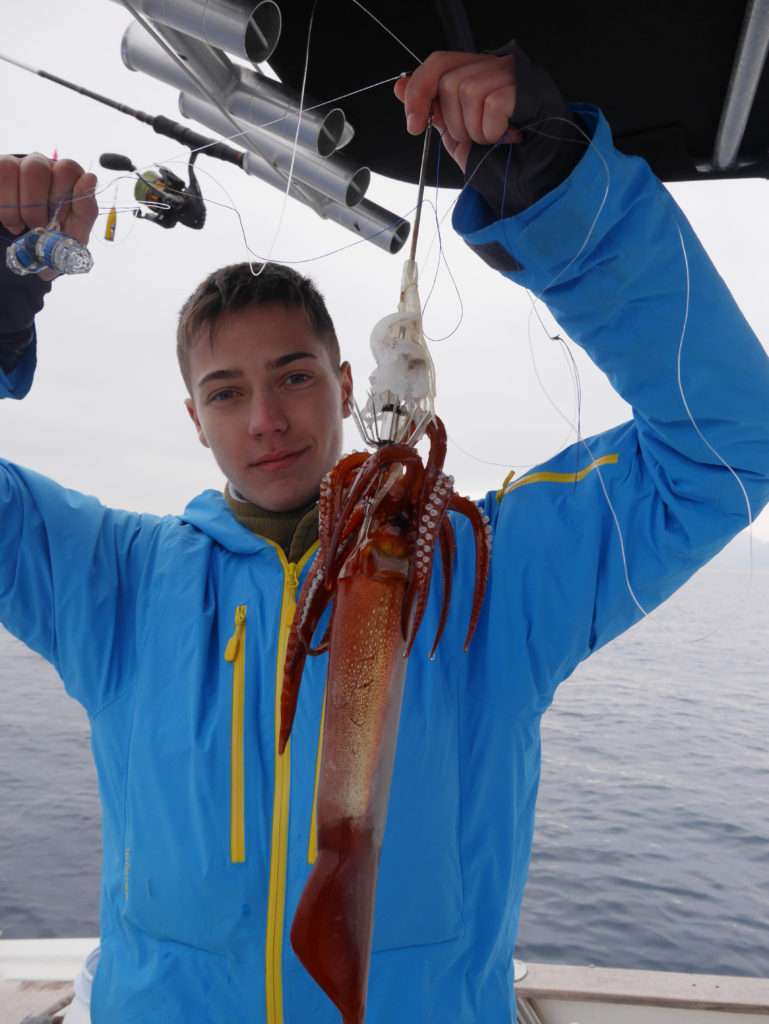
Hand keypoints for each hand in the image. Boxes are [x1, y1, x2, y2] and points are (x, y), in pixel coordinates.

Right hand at [0, 154, 97, 278]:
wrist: (31, 256)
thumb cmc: (57, 241)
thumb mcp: (76, 233)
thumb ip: (86, 209)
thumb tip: (90, 177)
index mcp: (68, 178)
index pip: (66, 168)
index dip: (60, 196)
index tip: (59, 220)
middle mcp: (44, 166)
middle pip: (36, 167)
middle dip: (35, 205)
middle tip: (38, 227)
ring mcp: (17, 166)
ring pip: (9, 168)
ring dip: (15, 206)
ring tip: (21, 228)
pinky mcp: (0, 174)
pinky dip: (2, 206)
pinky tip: (11, 222)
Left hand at [394, 52, 521, 171]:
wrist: (528, 174)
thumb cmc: (495, 151)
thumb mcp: (455, 132)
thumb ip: (430, 109)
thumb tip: (401, 86)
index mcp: (474, 72)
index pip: (438, 63)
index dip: (419, 91)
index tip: (412, 124)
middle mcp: (492, 65)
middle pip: (450, 82)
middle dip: (452, 121)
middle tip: (471, 138)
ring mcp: (510, 73)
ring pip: (469, 92)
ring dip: (473, 129)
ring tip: (490, 138)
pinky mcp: (524, 88)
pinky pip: (492, 106)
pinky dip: (492, 131)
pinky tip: (504, 136)